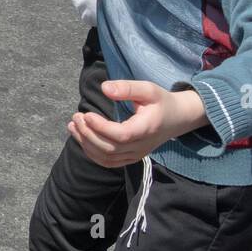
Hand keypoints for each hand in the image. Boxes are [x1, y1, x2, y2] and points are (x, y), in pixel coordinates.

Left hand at [68, 81, 207, 167]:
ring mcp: (136, 154)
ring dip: (86, 143)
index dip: (101, 127)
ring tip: (73, 125)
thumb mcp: (148, 89)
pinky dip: (92, 153)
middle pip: (110, 148)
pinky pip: (109, 162)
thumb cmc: (161, 102)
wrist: (178, 119)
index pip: (121, 135)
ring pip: (107, 158)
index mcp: (146, 129)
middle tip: (76, 116)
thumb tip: (104, 88)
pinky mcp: (131, 157)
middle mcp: (141, 146)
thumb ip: (127, 88)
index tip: (87, 114)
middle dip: (88, 133)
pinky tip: (80, 137)